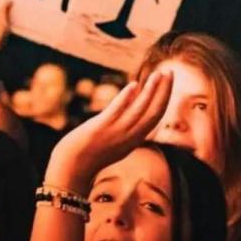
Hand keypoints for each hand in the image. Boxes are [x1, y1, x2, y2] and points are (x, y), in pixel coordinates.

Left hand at [44, 71, 172, 195]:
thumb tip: (133, 97)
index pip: (155, 117)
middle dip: (164, 92)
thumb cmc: (89, 153)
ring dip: (150, 91)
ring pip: (139, 111)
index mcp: (133, 140)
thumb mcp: (114, 139)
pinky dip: (126, 99)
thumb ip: (125, 121)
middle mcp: (129, 138)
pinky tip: (133, 85)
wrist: (70, 169)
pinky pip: (116, 112)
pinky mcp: (100, 129)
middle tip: (170, 72)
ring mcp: (115, 134)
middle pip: (154, 113)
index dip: (164, 98)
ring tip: (157, 74)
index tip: (167, 81)